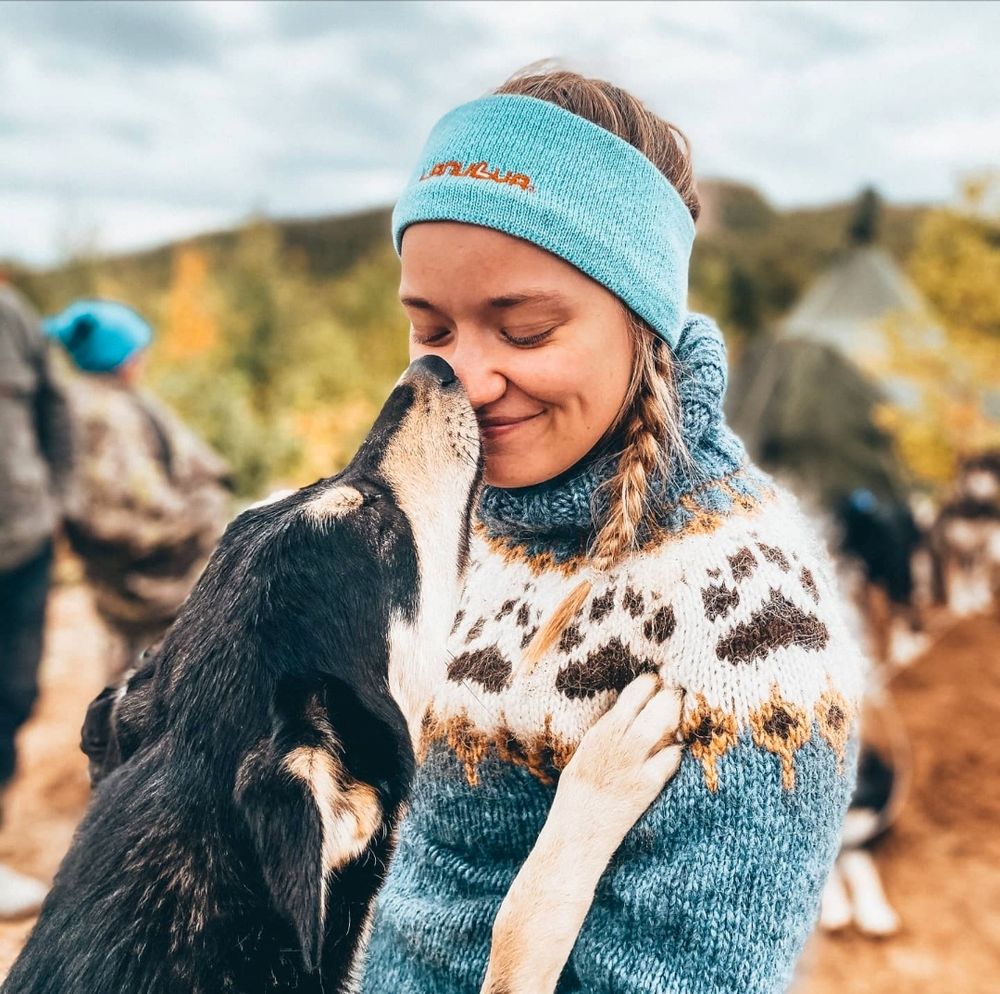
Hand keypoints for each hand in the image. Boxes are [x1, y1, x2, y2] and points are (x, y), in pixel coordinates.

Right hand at [554, 673, 684, 855]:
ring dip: (674, 718)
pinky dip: (675, 753)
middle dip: (668, 698)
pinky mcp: (647, 785)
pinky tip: (675, 752)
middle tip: (676, 694)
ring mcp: (633, 763)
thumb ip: (607, 735)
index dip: (647, 686)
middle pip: (653, 707)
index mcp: (600, 732)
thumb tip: (628, 718)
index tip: (656, 682)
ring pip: (663, 727)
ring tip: (680, 716)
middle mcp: (617, 742)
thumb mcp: (585, 755)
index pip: (631, 696)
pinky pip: (670, 760)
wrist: (577, 832)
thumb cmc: (577, 795)